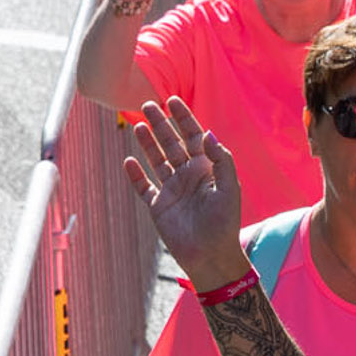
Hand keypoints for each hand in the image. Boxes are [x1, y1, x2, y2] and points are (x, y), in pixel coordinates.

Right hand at [125, 98, 249, 286]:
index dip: (184, 118)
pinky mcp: (158, 205)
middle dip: (161, 124)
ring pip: (156, 160)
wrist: (210, 254)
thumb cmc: (224, 222)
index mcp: (207, 169)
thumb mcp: (228, 188)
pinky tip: (128, 161)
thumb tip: (207, 133)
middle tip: (148, 103)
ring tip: (137, 124)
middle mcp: (188, 176)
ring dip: (147, 143)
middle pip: (171, 143)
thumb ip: (220, 160)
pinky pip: (143, 186)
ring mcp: (172, 189)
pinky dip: (134, 175)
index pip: (194, 137)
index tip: (172, 100)